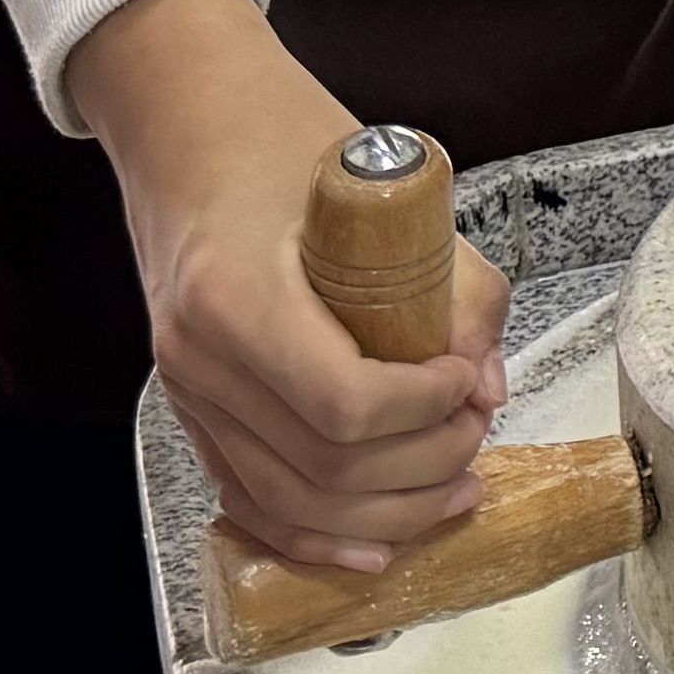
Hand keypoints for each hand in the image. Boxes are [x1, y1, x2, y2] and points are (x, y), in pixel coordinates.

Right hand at [68, 0, 512, 572]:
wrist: (188, 125)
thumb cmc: (284, 141)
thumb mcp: (388, 190)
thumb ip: (454, 291)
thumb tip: (486, 380)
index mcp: (236, 297)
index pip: (344, 404)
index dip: (425, 411)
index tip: (470, 383)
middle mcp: (198, 358)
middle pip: (323, 468)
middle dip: (422, 468)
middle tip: (478, 432)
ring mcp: (186, 392)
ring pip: (291, 502)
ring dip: (386, 516)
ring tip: (458, 490)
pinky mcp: (192, 411)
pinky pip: (253, 500)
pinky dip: (316, 537)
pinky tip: (376, 548)